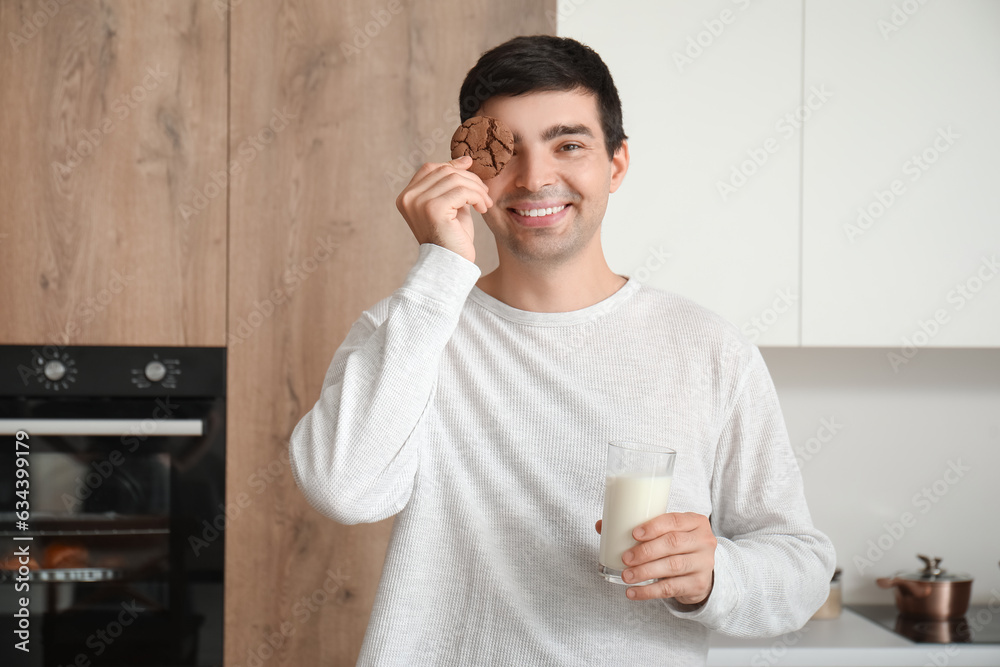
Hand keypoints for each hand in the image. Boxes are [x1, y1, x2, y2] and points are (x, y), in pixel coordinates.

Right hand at [395, 155, 492, 262]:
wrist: (451, 265)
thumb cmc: (452, 237)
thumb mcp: (451, 205)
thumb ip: (452, 184)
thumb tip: (465, 159)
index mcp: (406, 196)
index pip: (430, 168)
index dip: (452, 165)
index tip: (471, 167)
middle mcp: (408, 198)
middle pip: (444, 171)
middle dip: (469, 179)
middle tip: (485, 193)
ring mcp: (418, 202)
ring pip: (455, 179)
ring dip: (476, 189)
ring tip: (485, 203)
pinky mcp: (433, 209)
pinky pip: (462, 191)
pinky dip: (477, 197)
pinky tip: (482, 209)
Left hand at [595, 512, 715, 604]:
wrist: (701, 571)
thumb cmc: (677, 546)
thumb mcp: (666, 532)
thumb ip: (639, 528)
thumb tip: (601, 525)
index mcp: (695, 521)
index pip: (674, 520)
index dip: (654, 527)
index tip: (634, 534)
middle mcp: (703, 541)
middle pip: (673, 544)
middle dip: (645, 551)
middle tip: (625, 558)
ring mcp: (704, 563)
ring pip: (672, 567)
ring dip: (645, 572)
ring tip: (626, 576)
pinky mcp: (699, 584)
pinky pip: (671, 588)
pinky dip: (649, 592)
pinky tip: (633, 592)